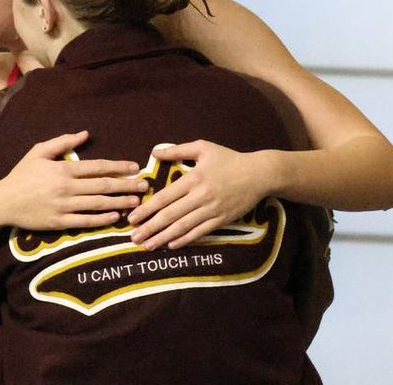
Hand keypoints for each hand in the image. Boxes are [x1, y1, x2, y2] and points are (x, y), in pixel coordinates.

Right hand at [0, 131, 148, 231]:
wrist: (3, 202)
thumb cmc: (21, 175)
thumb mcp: (38, 152)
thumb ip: (62, 142)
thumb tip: (85, 134)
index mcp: (62, 169)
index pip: (97, 167)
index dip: (118, 166)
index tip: (134, 167)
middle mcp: (66, 188)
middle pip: (103, 186)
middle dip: (126, 185)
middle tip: (144, 186)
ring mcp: (63, 206)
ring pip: (98, 204)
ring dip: (120, 202)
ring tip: (136, 202)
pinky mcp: (59, 222)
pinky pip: (85, 221)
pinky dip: (102, 219)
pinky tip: (115, 217)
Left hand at [126, 140, 269, 249]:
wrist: (260, 174)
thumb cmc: (229, 159)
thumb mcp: (203, 147)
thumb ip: (177, 150)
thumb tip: (154, 151)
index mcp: (193, 179)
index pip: (164, 197)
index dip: (146, 209)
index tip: (132, 218)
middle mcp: (200, 196)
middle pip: (170, 215)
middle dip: (150, 228)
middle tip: (134, 238)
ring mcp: (212, 210)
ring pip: (183, 227)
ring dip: (163, 238)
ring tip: (148, 245)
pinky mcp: (222, 220)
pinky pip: (200, 232)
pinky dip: (185, 240)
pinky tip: (172, 245)